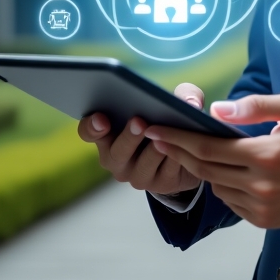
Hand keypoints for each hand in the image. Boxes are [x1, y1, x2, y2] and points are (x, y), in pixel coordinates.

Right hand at [77, 82, 204, 194]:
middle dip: (129, 136)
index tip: (101, 118)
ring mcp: (137, 174)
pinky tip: (182, 149)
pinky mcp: (160, 184)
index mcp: (109, 134)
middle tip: (139, 122)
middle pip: (117, 152)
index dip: (92, 125)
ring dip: (153, 150)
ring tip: (162, 139)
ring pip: (143, 165)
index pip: (88, 131)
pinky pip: (166, 172)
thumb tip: (191, 102)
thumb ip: (180, 94)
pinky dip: (174, 158)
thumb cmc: (169, 120)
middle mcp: (117, 158)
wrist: (186, 154)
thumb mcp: (172, 103)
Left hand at [144, 92, 279, 228]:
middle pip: (205, 170)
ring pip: (216, 187)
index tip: (154, 128)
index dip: (177, 138)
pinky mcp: (266, 220)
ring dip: (202, 170)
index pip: (208, 148)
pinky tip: (226, 171)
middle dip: (178, 152)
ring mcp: (263, 207)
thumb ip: (257, 106)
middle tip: (158, 137)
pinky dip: (223, 186)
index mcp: (267, 154)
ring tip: (192, 151)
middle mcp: (262, 185)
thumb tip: (217, 110)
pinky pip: (232, 202)